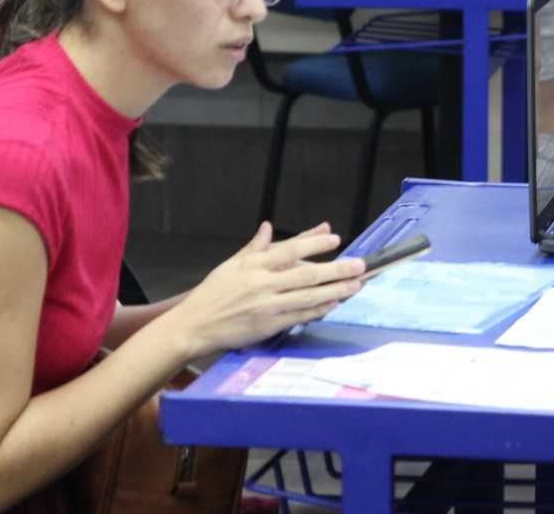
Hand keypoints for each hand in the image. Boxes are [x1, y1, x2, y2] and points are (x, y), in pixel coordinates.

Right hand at [161, 222, 364, 358]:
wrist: (193, 326)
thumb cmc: (212, 294)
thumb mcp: (231, 265)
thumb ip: (255, 248)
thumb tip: (269, 227)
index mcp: (253, 265)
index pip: (290, 250)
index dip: (314, 243)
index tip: (334, 238)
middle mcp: (262, 284)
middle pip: (306, 275)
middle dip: (336, 269)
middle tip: (360, 265)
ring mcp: (266, 307)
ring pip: (308, 297)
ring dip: (335, 291)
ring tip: (356, 285)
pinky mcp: (268, 326)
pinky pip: (299, 317)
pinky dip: (319, 310)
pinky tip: (334, 304)